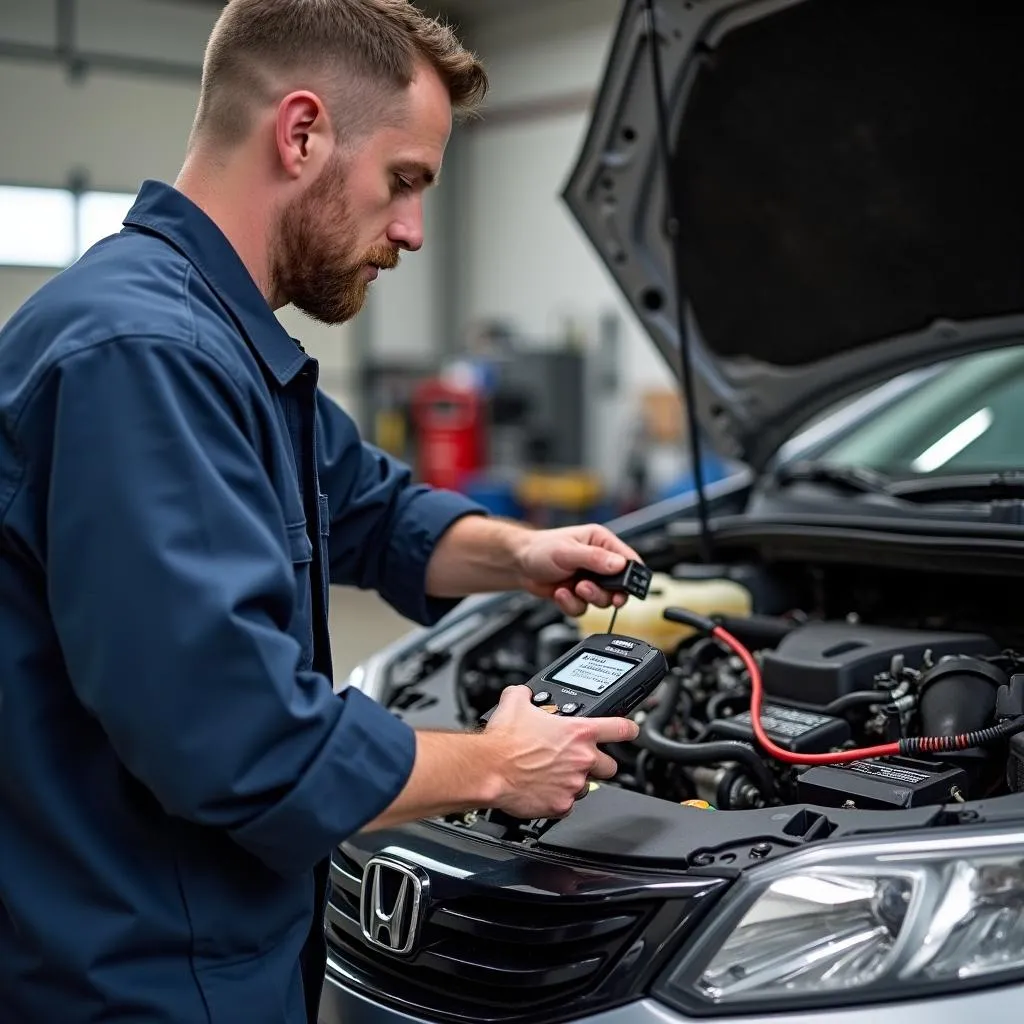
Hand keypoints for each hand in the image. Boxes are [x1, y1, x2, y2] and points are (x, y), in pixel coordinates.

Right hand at [482, 685, 638, 818]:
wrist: (489, 769)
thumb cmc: (503, 740)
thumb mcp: (515, 702)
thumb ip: (526, 695)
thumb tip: (524, 693)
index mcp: (578, 732)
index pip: (620, 728)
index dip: (629, 728)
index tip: (631, 730)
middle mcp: (582, 759)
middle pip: (610, 765)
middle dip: (598, 762)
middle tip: (580, 759)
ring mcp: (574, 784)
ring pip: (587, 786)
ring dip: (575, 781)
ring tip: (552, 775)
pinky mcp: (561, 805)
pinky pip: (567, 804)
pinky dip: (558, 799)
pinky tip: (543, 789)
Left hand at [512, 523, 642, 616]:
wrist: (518, 564)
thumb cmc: (540, 548)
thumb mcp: (568, 551)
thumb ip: (594, 558)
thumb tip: (620, 564)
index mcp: (602, 542)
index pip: (629, 560)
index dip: (632, 577)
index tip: (626, 589)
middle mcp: (599, 562)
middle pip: (619, 585)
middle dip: (606, 592)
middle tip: (590, 589)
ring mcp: (589, 579)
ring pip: (603, 600)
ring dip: (588, 598)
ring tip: (574, 588)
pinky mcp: (578, 594)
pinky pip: (584, 608)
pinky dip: (572, 604)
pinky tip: (560, 593)